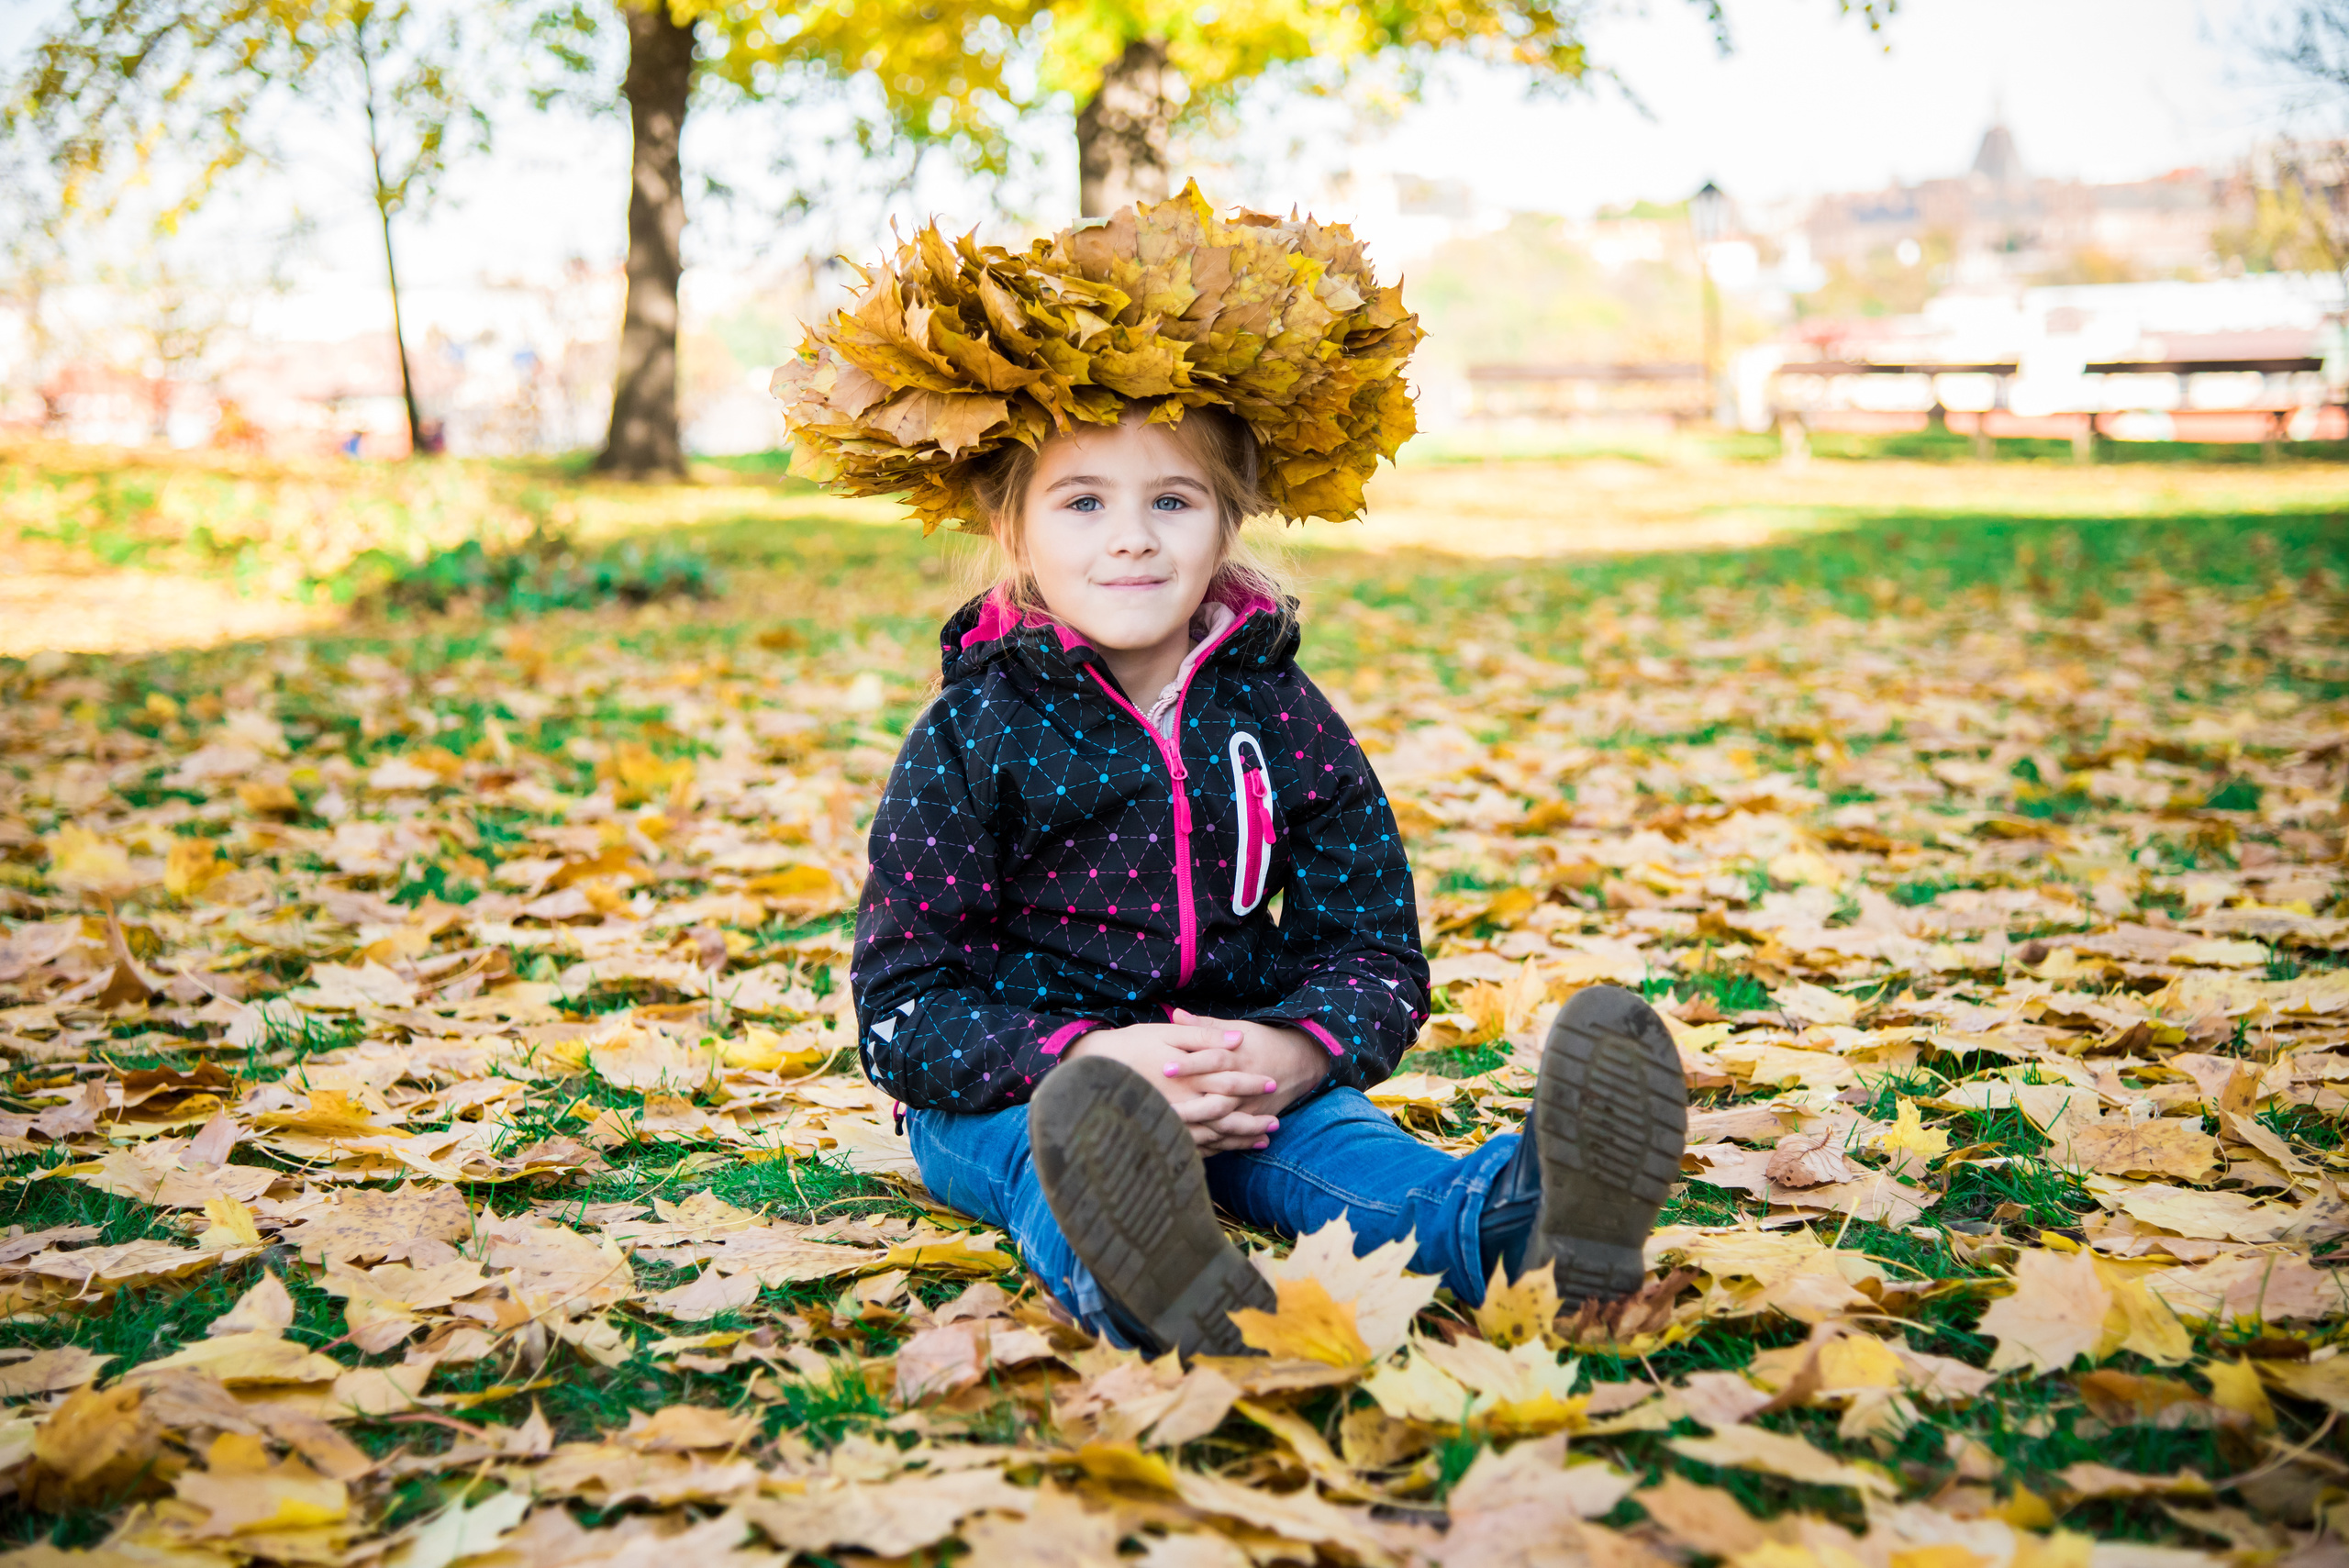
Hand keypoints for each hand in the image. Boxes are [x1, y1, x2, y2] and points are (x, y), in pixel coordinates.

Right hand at [1061, 1022, 1285, 1151]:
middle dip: (1251, 1121)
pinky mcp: (1158, 1135)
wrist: (1089, 1067)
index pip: (1228, 1083)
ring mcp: (1169, 1124)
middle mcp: (1180, 1105)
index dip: (1251, 1085)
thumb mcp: (1167, 1034)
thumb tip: (1238, 1040)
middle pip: (1225, 1117)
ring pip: (1212, 1137)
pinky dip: (1214, 1151)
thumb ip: (1203, 1035)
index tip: (1272, 1085)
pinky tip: (1227, 1151)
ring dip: (1238, 1140)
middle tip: (1275, 1124)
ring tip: (1261, 1141)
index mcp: (1186, 1078)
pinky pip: (1191, 1148)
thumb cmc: (1130, 1045)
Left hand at [1168, 1009, 1330, 1153]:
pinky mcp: (1254, 1120)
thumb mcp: (1237, 1028)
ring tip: (1173, 1132)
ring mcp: (1250, 1106)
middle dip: (1189, 1106)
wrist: (1299, 1062)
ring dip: (1199, 1130)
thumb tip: (1176, 1014)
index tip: (1164, 1068)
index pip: (1212, 1060)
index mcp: (1238, 1057)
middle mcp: (1244, 1085)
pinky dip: (1214, 1144)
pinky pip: (1233, 1137)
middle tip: (1162, 1108)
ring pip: (1224, 1124)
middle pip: (1217, 1100)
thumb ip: (1205, 1025)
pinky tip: (1191, 1146)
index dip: (1189, 1064)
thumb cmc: (1262, 1041)